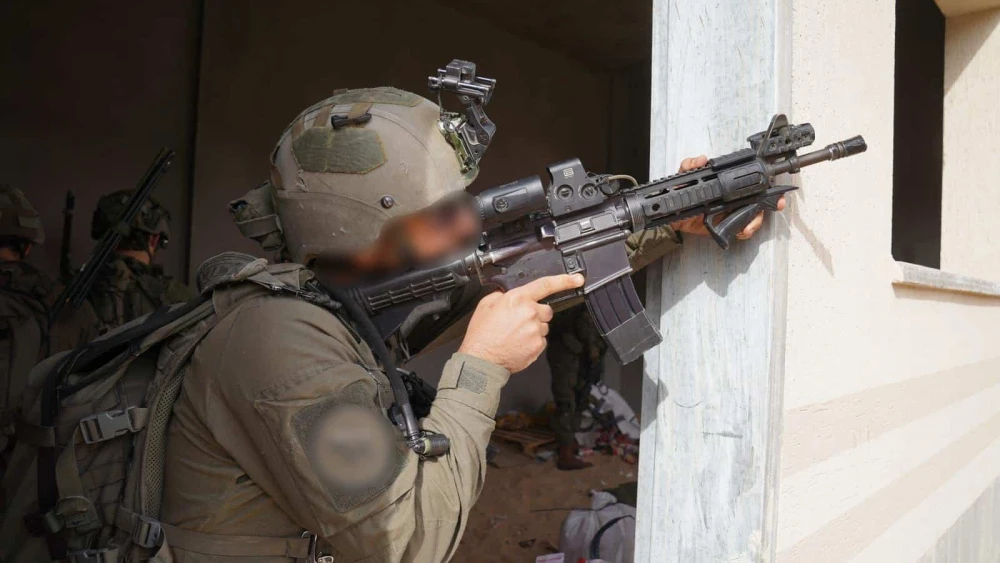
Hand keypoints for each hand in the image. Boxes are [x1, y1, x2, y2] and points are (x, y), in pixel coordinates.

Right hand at [459, 273, 584, 372]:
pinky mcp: (538, 346)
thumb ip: (503, 295)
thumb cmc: (482, 333)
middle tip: (519, 322)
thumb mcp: (486, 304)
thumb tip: (511, 296)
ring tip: (515, 335)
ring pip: (543, 326)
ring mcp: (536, 330)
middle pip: (547, 310)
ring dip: (533, 329)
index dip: (565, 280)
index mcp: (518, 299)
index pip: (546, 285)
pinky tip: (518, 344)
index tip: (578, 279)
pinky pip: (541, 340)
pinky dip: (532, 342)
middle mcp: (530, 312)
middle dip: (537, 314)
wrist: (481, 359)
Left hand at [669, 155, 786, 240]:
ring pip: (754, 215)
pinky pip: (742, 228)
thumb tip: (702, 158)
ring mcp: (732, 211)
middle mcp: (733, 197)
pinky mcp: (727, 225)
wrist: (672, 218)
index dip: (765, 182)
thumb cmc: (679, 194)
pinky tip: (739, 231)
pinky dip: (744, 230)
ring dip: (755, 221)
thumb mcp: (683, 177)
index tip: (775, 186)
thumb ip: (689, 165)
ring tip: (747, 227)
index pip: (749, 180)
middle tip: (776, 205)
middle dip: (771, 203)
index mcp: (725, 183)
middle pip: (760, 198)